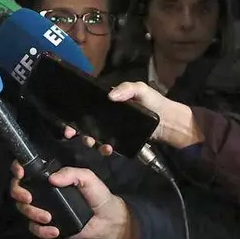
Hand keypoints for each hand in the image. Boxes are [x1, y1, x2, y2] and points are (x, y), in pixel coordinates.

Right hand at [10, 161, 138, 238]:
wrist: (109, 219)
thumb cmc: (98, 194)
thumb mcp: (88, 178)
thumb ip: (71, 174)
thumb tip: (52, 178)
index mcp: (50, 178)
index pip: (27, 170)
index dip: (17, 169)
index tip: (21, 173)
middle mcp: (43, 192)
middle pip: (18, 190)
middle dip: (18, 193)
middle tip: (29, 198)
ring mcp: (44, 209)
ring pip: (24, 210)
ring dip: (31, 213)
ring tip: (48, 218)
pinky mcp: (47, 226)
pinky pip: (35, 228)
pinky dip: (41, 231)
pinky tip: (54, 231)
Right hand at [64, 80, 201, 152]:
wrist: (170, 122)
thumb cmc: (155, 102)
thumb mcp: (142, 89)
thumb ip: (127, 89)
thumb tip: (110, 95)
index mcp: (109, 102)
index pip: (88, 106)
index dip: (76, 113)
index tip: (69, 121)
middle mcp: (108, 116)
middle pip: (87, 123)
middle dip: (77, 129)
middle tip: (72, 134)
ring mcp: (114, 129)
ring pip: (95, 136)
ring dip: (90, 140)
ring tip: (94, 144)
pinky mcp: (121, 141)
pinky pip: (108, 145)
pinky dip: (104, 148)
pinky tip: (107, 149)